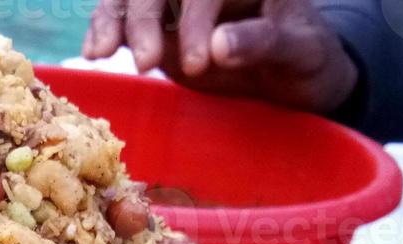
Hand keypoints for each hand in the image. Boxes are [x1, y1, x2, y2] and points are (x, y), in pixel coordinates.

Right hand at [81, 0, 359, 114]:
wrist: (295, 77)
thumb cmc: (307, 59)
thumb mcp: (302, 51)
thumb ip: (264, 42)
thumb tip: (219, 45)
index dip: (198, 18)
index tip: (200, 62)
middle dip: (145, 17)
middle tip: (147, 64)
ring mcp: (178, 0)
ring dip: (113, 19)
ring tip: (100, 53)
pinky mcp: (157, 23)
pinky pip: (122, 17)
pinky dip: (105, 30)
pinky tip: (94, 52)